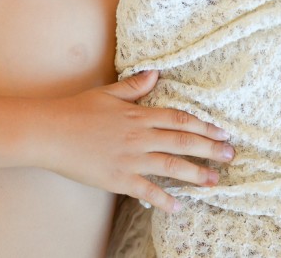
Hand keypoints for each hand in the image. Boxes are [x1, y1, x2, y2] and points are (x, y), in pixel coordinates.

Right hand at [40, 70, 233, 213]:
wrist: (49, 132)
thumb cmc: (75, 111)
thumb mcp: (107, 93)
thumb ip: (134, 86)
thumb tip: (155, 74)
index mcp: (138, 114)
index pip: (179, 119)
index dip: (203, 126)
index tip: (221, 132)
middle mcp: (140, 136)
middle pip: (183, 141)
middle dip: (210, 149)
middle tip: (230, 155)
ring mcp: (130, 159)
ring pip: (171, 166)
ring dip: (196, 174)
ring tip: (214, 180)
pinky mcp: (118, 179)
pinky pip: (147, 190)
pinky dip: (164, 199)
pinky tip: (179, 206)